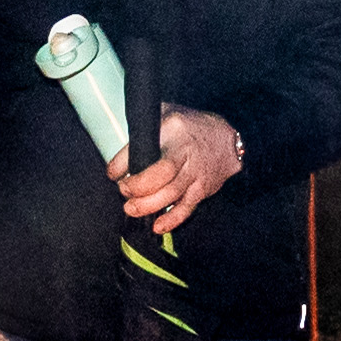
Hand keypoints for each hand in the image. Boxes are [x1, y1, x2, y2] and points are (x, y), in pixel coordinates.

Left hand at [116, 106, 240, 230]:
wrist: (227, 141)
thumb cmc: (190, 128)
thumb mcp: (166, 113)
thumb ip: (143, 129)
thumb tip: (118, 154)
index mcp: (172, 129)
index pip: (143, 146)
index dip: (122, 163)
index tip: (112, 173)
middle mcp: (185, 151)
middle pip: (162, 173)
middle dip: (138, 186)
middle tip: (124, 191)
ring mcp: (195, 172)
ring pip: (172, 193)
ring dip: (148, 205)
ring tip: (131, 208)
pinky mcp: (203, 189)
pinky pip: (186, 208)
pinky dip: (171, 219)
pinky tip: (157, 226)